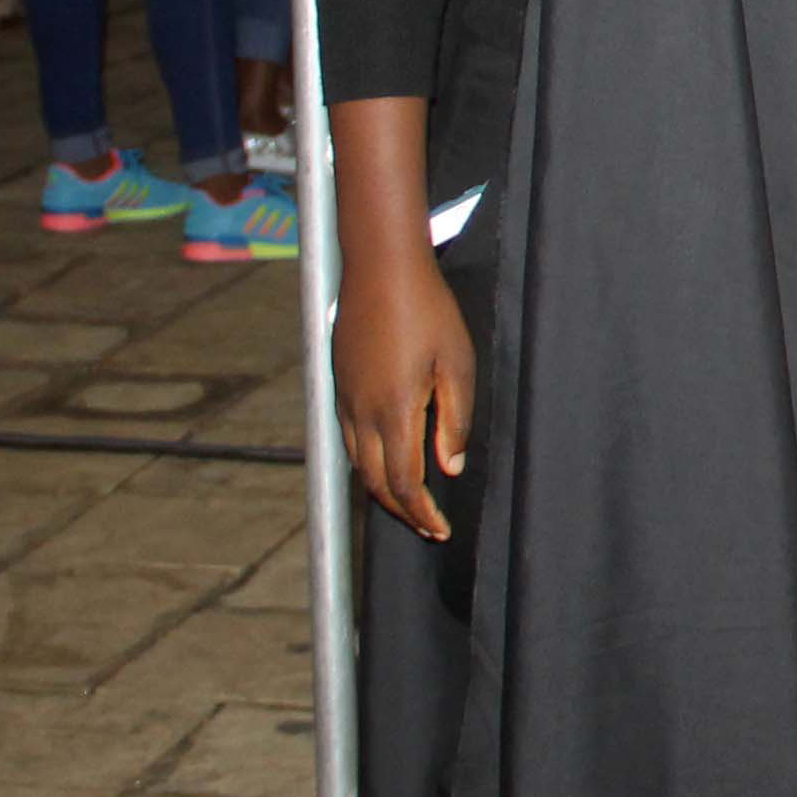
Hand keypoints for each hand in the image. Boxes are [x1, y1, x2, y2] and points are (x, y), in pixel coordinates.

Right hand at [332, 243, 473, 542]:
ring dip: (382, 489)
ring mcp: (345, 398)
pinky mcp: (339, 384)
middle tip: (427, 526)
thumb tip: (450, 468)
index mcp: (395, 411)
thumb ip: (454, 421)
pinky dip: (367, 461)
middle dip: (402, 511)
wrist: (380, 267)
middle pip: (376, 482)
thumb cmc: (428, 310)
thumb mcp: (458, 364)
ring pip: (358, 463)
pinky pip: (348, 438)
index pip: (404, 483)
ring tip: (409, 503)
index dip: (422, 513)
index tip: (441, 529)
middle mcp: (362, 412)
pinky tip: (385, 461)